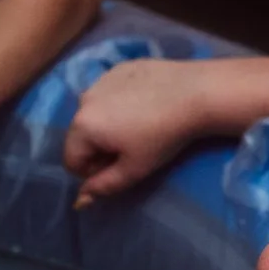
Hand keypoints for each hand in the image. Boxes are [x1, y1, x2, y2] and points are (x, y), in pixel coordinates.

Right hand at [62, 57, 203, 205]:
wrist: (196, 93)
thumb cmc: (162, 136)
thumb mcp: (134, 169)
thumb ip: (104, 187)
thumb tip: (80, 201)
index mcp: (82, 125)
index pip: (71, 161)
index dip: (93, 172)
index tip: (121, 166)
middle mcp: (84, 98)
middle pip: (81, 135)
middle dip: (99, 147)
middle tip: (133, 147)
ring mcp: (101, 79)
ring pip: (95, 113)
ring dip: (109, 124)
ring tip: (141, 125)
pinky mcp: (120, 67)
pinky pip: (110, 93)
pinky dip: (121, 102)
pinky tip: (147, 103)